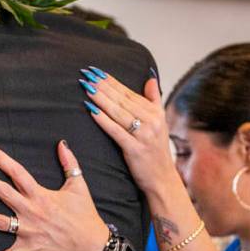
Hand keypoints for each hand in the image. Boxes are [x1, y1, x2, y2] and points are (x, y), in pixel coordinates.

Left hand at [0, 142, 109, 250]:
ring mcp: (29, 231)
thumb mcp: (79, 187)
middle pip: (3, 193)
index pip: (18, 173)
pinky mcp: (30, 249)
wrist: (94, 246)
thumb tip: (62, 143)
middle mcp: (32, 211)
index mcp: (41, 195)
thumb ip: (70, 164)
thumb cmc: (86, 216)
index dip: (2, 160)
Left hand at [81, 72, 178, 195]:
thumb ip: (154, 99)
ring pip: (117, 112)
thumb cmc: (156, 150)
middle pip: (121, 99)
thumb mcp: (160, 121)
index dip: (112, 81)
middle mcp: (151, 121)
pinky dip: (103, 119)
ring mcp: (143, 135)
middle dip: (103, 86)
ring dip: (100, 98)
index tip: (97, 71)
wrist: (163, 179)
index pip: (129, 92)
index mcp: (155, 112)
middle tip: (86, 74)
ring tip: (86, 87)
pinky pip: (115, 130)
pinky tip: (91, 110)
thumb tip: (150, 78)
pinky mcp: (134, 148)